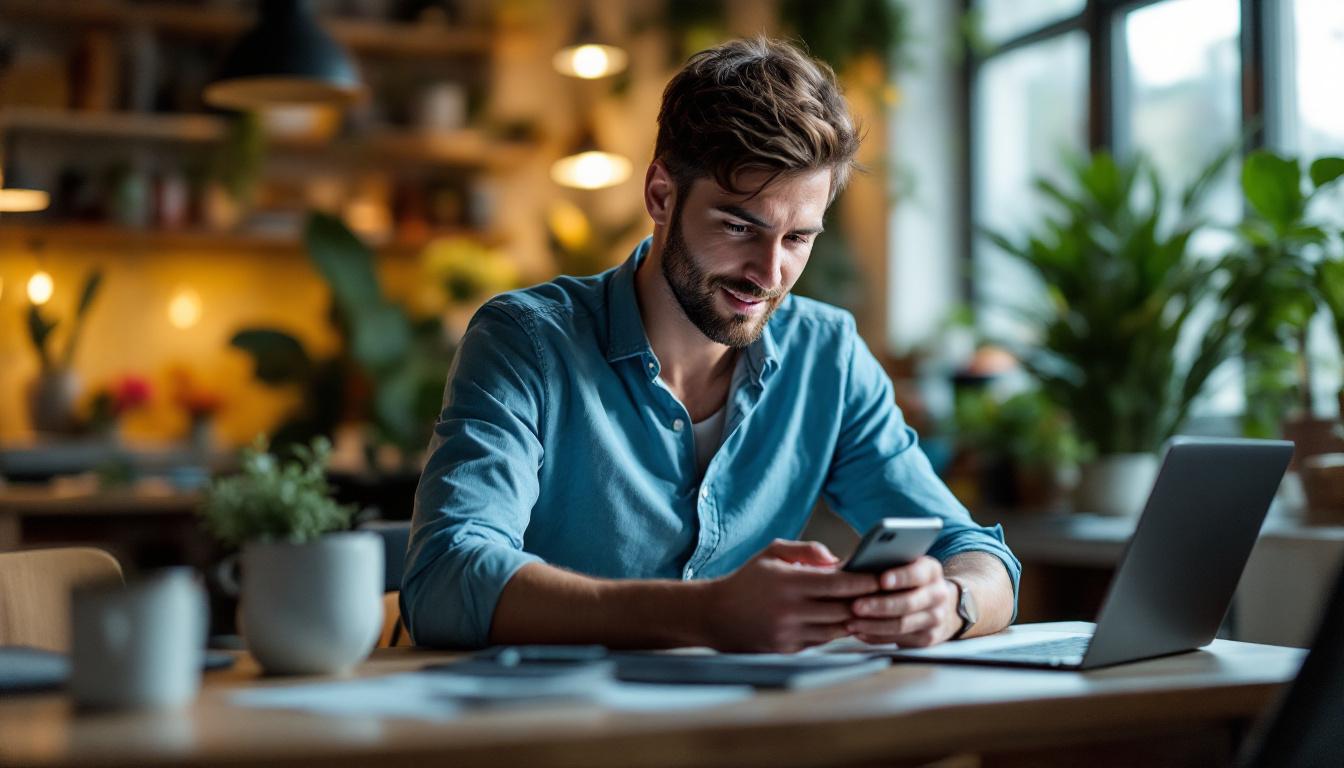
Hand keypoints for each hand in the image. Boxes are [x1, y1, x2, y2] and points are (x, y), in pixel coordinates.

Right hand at [702, 539, 878, 652]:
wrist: (715, 615)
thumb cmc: (748, 580)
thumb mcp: (771, 553)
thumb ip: (806, 551)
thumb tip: (837, 559)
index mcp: (788, 582)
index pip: (837, 583)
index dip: (863, 581)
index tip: (881, 576)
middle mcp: (790, 610)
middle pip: (842, 609)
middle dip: (868, 602)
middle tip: (889, 594)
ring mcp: (789, 633)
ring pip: (837, 629)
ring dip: (856, 620)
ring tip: (875, 609)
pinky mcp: (788, 649)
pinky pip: (823, 641)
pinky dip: (838, 632)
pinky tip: (850, 622)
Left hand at [846, 556, 958, 647]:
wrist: (936, 604)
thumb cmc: (906, 581)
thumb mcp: (901, 565)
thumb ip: (880, 564)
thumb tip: (848, 567)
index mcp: (930, 570)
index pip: (917, 573)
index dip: (900, 577)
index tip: (881, 580)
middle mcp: (937, 594)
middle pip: (908, 603)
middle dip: (879, 606)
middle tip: (855, 606)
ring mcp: (935, 618)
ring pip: (902, 625)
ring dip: (873, 625)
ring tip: (851, 622)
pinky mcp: (928, 639)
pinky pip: (899, 640)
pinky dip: (877, 637)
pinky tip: (860, 632)